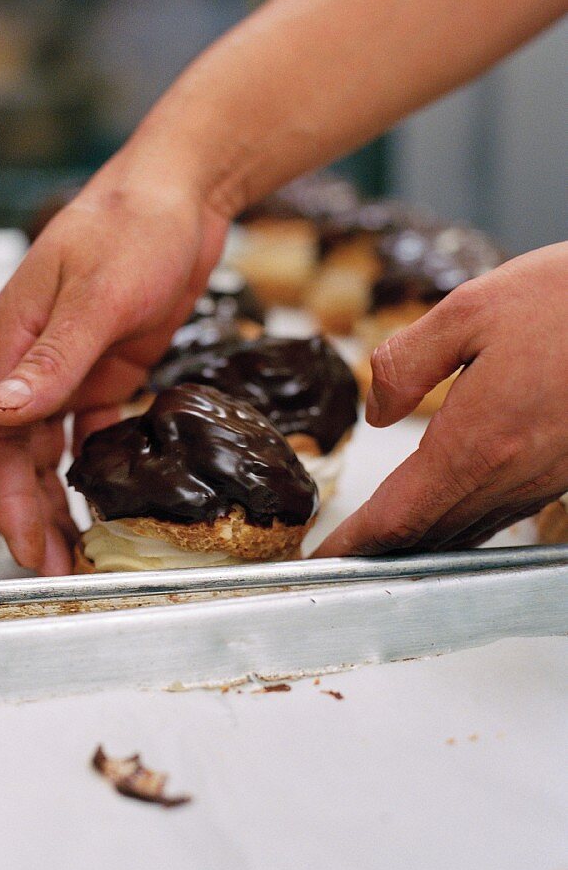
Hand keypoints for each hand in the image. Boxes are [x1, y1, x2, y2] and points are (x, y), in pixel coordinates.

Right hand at [0, 163, 227, 573]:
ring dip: (59, 496)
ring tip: (74, 549)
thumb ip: (52, 359)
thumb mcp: (97, 296)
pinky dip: (92, 463)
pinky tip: (102, 497)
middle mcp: (34, 358)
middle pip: (21, 450)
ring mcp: (71, 363)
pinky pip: (90, 425)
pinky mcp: (108, 365)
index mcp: (14, 340)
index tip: (28, 548)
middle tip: (55, 569)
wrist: (180, 192)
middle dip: (33, 511)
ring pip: (53, 445)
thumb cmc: (132, 227)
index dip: (9, 497)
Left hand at [316, 242, 567, 556]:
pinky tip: (448, 512)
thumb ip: (408, 363)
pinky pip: (502, 511)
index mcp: (478, 441)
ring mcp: (544, 478)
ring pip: (469, 528)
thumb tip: (375, 411)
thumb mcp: (471, 310)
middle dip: (381, 550)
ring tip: (380, 545)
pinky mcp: (565, 470)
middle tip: (341, 558)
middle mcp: (512, 475)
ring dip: (421, 541)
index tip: (326, 559)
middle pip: (431, 533)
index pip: (400, 514)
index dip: (358, 542)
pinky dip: (462, 521)